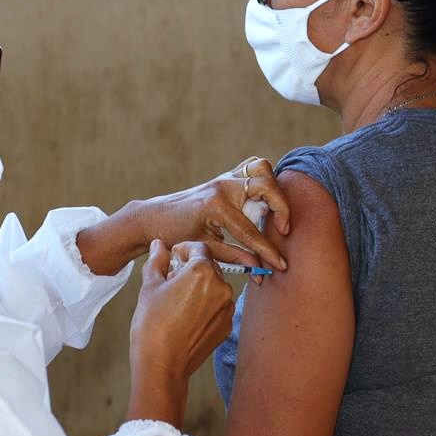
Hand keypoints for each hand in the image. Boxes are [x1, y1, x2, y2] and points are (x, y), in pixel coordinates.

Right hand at [126, 240, 235, 427]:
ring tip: (176, 301)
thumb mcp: (150, 286)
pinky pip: (217, 307)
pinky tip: (186, 317)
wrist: (162, 364)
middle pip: (208, 267)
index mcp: (202, 272)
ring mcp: (226, 309)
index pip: (199, 248)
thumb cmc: (152, 324)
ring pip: (214, 287)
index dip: (184, 250)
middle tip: (170, 281)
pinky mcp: (226, 326)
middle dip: (191, 269)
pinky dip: (205, 306)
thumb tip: (159, 246)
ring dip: (199, 288)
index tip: (172, 258)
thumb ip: (157, 261)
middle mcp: (221, 287)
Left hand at [129, 157, 290, 270]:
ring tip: (273, 212)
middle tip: (282, 230)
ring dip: (273, 189)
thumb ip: (233, 256)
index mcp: (216, 206)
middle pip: (265, 187)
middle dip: (281, 209)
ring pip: (261, 169)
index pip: (251, 231)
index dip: (268, 251)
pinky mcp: (224, 177)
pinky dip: (263, 179)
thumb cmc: (174, 234)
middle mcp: (222, 187)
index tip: (281, 264)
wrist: (153, 217)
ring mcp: (223, 178)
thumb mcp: (204, 248)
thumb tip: (259, 267)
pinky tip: (263, 201)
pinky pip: (251, 167)